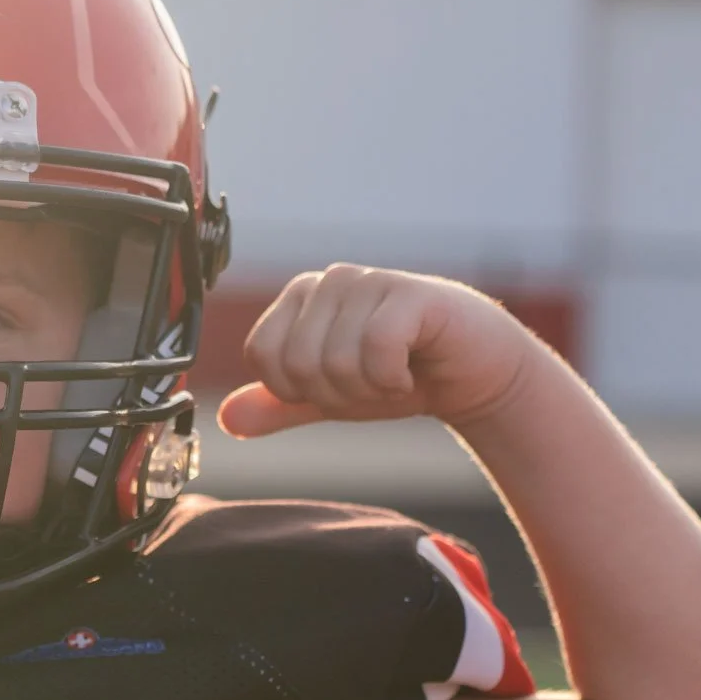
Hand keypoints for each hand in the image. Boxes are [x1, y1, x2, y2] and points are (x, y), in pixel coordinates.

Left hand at [216, 264, 537, 438]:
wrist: (474, 374)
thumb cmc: (399, 376)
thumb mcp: (329, 398)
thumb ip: (278, 407)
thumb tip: (226, 419)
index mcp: (299, 298)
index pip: (262, 356)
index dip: (298, 391)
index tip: (338, 384)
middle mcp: (328, 281)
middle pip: (296, 364)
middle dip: (337, 394)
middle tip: (373, 382)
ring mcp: (369, 281)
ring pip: (334, 362)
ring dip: (369, 390)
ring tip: (395, 375)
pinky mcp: (410, 293)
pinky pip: (376, 350)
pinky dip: (393, 379)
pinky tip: (413, 371)